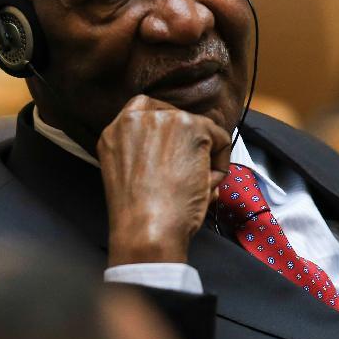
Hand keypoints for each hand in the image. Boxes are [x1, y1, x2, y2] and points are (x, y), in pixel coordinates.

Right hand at [97, 95, 230, 265]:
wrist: (146, 228)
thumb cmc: (138, 214)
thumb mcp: (127, 172)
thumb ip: (146, 151)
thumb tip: (185, 150)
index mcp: (117, 129)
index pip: (148, 110)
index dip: (169, 133)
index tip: (175, 152)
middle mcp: (138, 117)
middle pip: (178, 118)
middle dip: (188, 145)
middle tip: (186, 176)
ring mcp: (166, 118)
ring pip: (201, 130)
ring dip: (204, 157)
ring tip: (193, 186)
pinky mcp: (193, 126)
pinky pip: (221, 139)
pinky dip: (221, 163)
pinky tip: (206, 185)